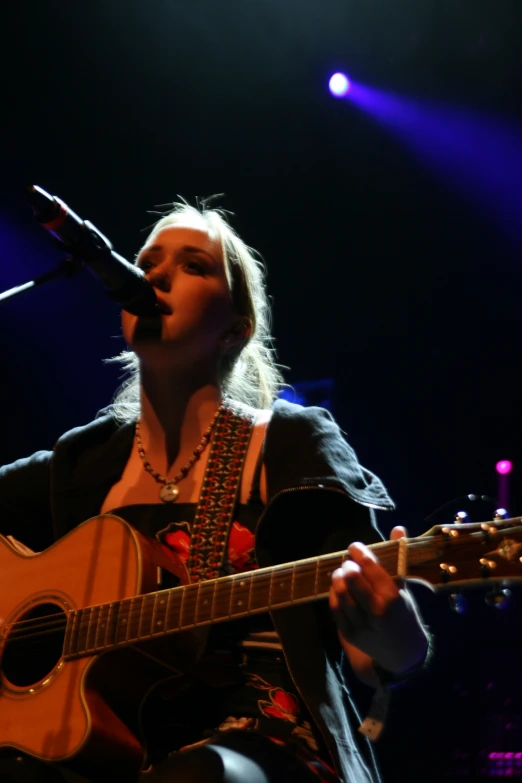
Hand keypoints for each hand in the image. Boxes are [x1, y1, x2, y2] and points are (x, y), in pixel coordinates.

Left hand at [329, 526, 428, 675]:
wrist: (402, 652)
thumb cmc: (403, 613)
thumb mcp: (404, 587)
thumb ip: (398, 558)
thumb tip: (397, 528)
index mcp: (393, 599)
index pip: (372, 569)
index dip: (360, 554)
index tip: (355, 546)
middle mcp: (376, 613)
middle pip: (352, 580)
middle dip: (348, 566)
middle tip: (348, 561)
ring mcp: (361, 625)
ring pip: (341, 594)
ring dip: (338, 578)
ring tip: (342, 572)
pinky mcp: (349, 633)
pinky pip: (335, 608)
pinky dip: (334, 593)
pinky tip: (339, 587)